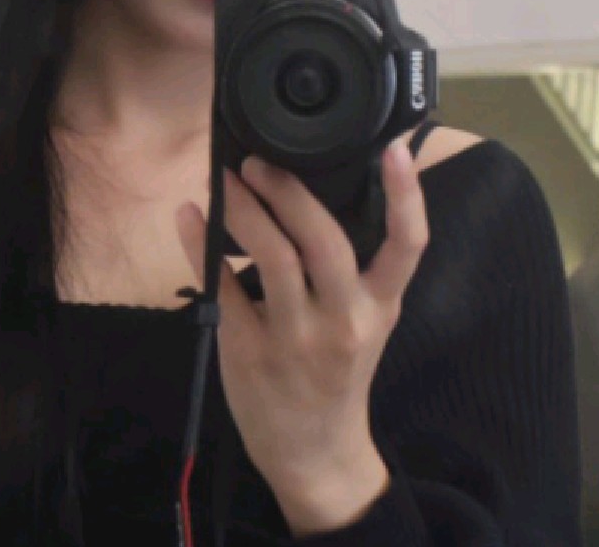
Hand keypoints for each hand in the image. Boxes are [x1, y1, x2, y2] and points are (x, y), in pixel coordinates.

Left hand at [175, 135, 428, 536]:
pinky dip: (201, 244)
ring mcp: (295, 338)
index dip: (406, 196)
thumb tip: (318, 186)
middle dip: (289, 191)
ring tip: (228, 177)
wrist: (314, 450)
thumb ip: (354, 264)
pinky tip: (190, 215)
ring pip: (272, 259)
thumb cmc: (340, 369)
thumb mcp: (366, 317)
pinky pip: (222, 287)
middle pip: (323, 242)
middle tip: (260, 160)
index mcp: (380, 304)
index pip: (407, 246)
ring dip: (244, 209)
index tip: (393, 148)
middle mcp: (344, 320)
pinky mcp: (249, 351)